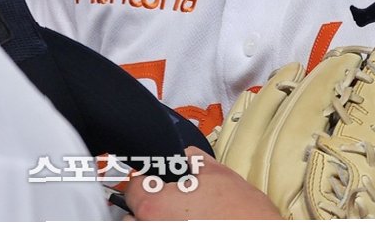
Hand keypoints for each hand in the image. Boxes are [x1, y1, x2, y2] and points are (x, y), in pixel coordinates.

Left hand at [124, 147, 280, 219]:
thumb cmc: (242, 215)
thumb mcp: (218, 174)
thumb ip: (192, 160)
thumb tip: (186, 155)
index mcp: (155, 205)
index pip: (132, 187)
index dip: (145, 179)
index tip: (154, 180)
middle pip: (132, 214)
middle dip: (147, 205)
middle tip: (169, 200)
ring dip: (154, 220)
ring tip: (182, 216)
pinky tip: (190, 224)